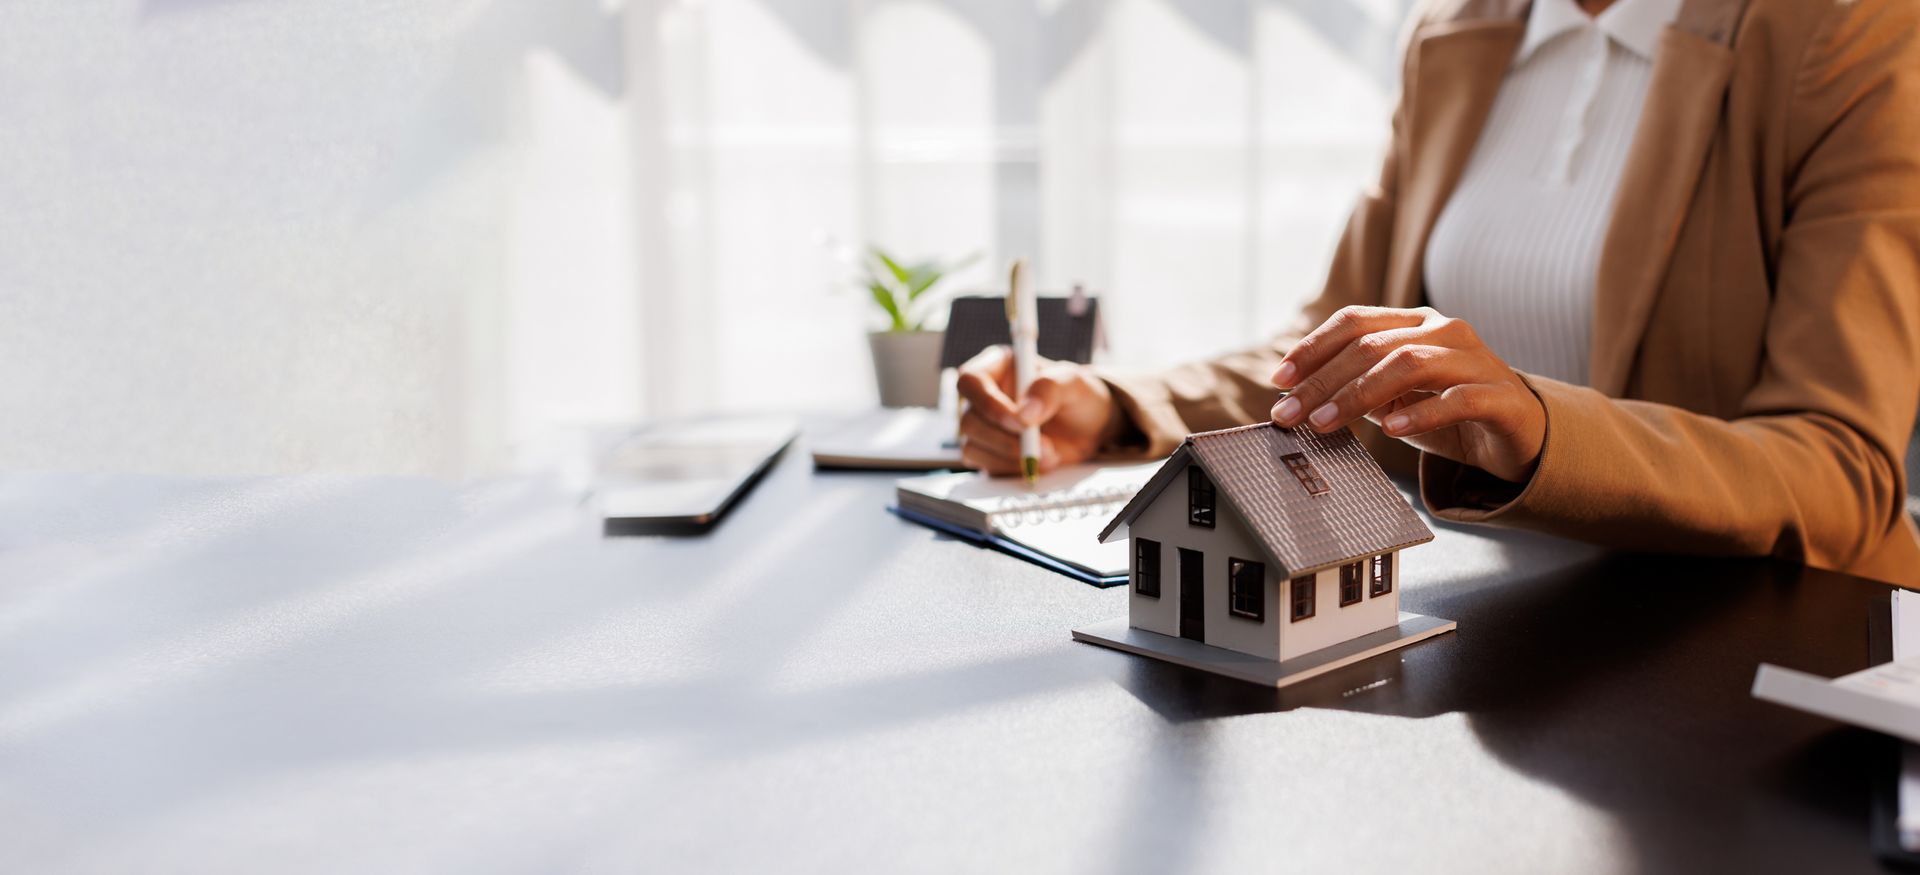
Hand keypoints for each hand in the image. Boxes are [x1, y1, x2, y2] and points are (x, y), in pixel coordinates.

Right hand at [954, 346, 1123, 475]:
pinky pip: (984, 465)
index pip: (970, 380)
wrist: (1088, 429)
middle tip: (1043, 445)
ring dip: (1011, 456)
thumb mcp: (1073, 383)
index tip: (1019, 422)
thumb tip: (1024, 413)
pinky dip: (1012, 468)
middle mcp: (983, 395)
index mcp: (997, 366)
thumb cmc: (1078, 396)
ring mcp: (983, 426)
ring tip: (1049, 454)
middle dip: (1006, 439)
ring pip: (972, 446)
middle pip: (969, 420)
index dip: (987, 403)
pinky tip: (1038, 462)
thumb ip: (1049, 388)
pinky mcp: (988, 452)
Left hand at [1269, 306, 1545, 482]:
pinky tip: (1390, 430)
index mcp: (1416, 323)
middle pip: (1372, 346)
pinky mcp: (1500, 396)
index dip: (1313, 347)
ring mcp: (1477, 360)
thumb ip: (1355, 390)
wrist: (1518, 436)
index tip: (1279, 379)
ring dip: (1358, 395)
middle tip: (1289, 413)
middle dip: (1322, 381)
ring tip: (1325, 423)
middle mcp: (1446, 332)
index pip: (1355, 322)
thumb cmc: (1449, 413)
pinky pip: (1457, 398)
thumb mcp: (1394, 398)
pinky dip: (1420, 413)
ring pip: (1409, 364)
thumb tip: (1297, 399)